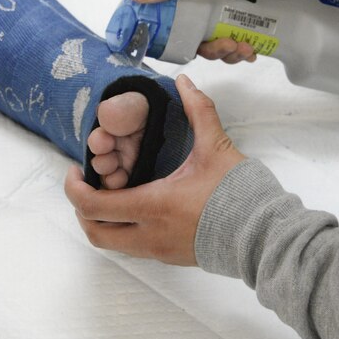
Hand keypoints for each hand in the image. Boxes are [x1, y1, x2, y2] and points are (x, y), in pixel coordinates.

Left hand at [64, 74, 244, 265]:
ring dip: (102, 220)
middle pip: (94, 232)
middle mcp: (149, 234)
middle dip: (82, 209)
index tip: (76, 169)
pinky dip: (123, 228)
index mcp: (153, 205)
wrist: (264, 236)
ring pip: (112, 243)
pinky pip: (132, 246)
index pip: (93, 205)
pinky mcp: (169, 256)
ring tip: (110, 192)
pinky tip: (136, 205)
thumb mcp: (216, 147)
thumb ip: (198, 110)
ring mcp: (158, 249)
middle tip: (86, 184)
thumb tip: (185, 82)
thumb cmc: (239, 193)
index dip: (74, 188)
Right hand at [129, 0, 264, 63]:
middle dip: (210, 48)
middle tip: (226, 46)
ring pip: (211, 42)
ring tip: (243, 47)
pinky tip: (249, 49)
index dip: (165, 35)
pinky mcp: (231, 17)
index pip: (160, 14)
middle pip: (189, 36)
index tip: (176, 48)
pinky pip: (229, 41)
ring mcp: (212, 10)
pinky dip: (239, 49)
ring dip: (227, 51)